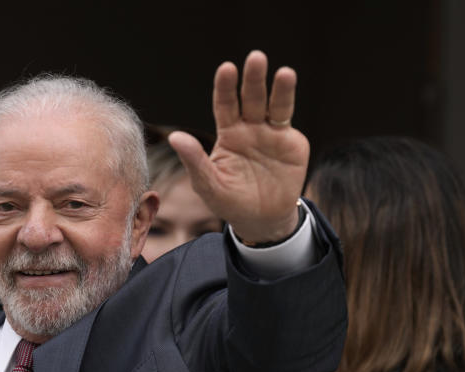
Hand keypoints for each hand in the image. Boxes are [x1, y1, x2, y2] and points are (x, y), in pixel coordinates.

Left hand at [168, 50, 308, 243]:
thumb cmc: (230, 202)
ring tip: (282, 72)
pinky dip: (287, 97)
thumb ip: (195, 161)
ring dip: (278, 86)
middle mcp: (250, 127)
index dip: (225, 87)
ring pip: (274, 103)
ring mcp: (271, 132)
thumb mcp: (209, 185)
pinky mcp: (290, 141)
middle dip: (253, 79)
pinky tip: (287, 80)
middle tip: (255, 58)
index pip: (225, 105)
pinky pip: (286, 117)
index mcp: (228, 134)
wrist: (262, 220)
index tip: (227, 69)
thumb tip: (174, 137)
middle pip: (251, 98)